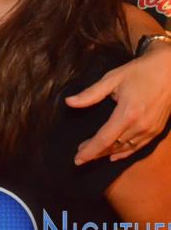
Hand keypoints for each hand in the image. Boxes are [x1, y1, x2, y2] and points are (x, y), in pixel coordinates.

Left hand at [67, 43, 170, 164]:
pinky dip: (126, 153)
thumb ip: (90, 94)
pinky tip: (115, 155)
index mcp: (127, 113)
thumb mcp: (112, 79)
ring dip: (108, 153)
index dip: (90, 151)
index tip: (77, 159)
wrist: (170, 70)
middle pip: (114, 146)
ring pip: (126, 148)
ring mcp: (150, 130)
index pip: (104, 139)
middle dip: (95, 153)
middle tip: (80, 156)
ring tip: (93, 154)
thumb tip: (69, 102)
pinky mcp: (157, 130)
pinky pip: (139, 147)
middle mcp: (140, 126)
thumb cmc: (139, 72)